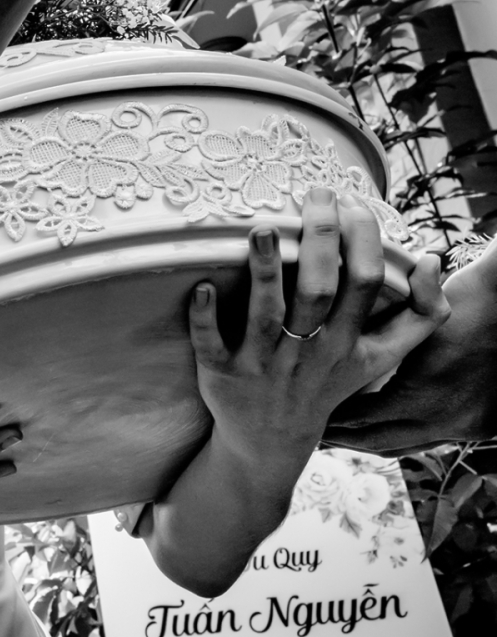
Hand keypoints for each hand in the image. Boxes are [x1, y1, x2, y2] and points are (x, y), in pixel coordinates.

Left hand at [188, 190, 448, 468]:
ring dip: (262, 273)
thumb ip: (419, 317)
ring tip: (259, 229)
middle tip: (315, 196)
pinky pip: (212, 344)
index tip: (353, 204)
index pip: (364, 284)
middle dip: (320, 241)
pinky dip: (207, 317)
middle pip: (318, 291)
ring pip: (266, 314)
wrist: (272, 440)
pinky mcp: (222, 373)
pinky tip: (204, 287)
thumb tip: (432, 260)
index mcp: (348, 343)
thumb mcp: (380, 358)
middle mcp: (307, 351)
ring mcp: (263, 364)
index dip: (364, 242)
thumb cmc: (327, 381)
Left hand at [326, 239, 496, 453]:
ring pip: (404, 445)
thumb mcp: (422, 315)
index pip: (359, 421)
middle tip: (315, 430)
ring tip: (344, 432)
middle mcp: (442, 423)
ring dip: (373, 440)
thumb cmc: (474, 302)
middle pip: (377, 442)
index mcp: (420, 399)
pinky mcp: (481, 427)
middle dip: (344, 438)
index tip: (306, 411)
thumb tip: (333, 309)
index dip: (329, 419)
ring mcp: (465, 429)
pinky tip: (387, 425)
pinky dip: (404, 435)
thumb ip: (381, 324)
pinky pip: (430, 441)